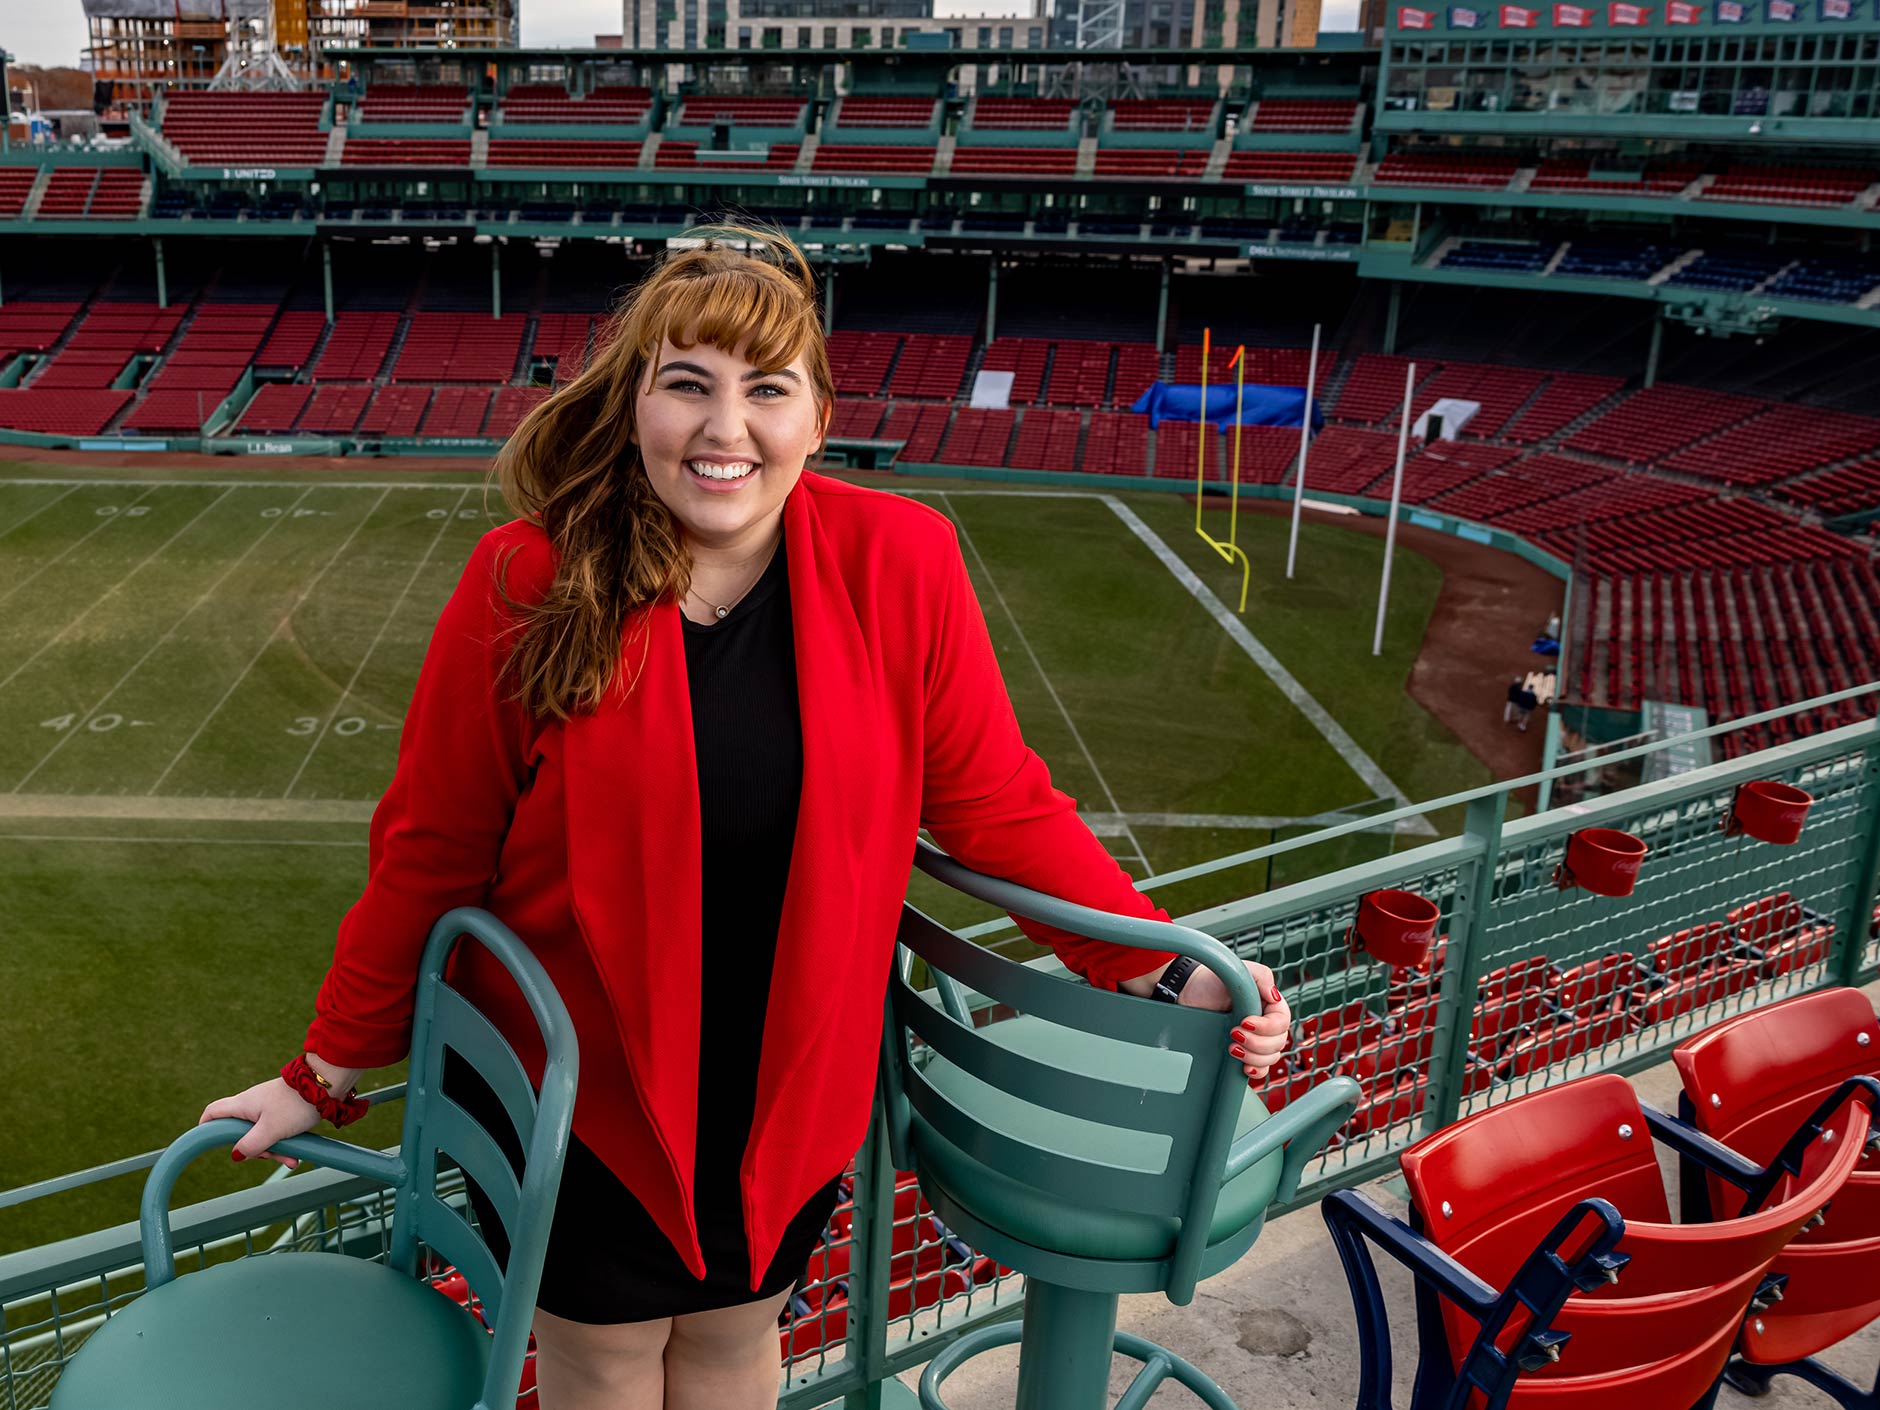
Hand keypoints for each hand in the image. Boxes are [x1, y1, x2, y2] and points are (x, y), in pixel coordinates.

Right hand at [199, 1078, 321, 1168]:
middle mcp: (252, 1105)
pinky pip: (278, 1132)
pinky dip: (285, 1144)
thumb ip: (251, 1145)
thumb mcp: (271, 1130)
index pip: (213, 1113)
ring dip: (274, 1150)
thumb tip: (236, 1155)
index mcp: (243, 1105)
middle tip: (268, 1155)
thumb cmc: (296, 1104)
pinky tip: (296, 1156)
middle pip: (240, 1132)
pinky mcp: (283, 1111)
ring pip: (262, 1135)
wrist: (326, 1085)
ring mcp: (268, 1108)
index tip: (208, 1144)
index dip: (206, 1128)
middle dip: (253, 1149)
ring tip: (290, 1159)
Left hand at [1177, 960, 1290, 1084]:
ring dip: (1253, 1056)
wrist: (1186, 994)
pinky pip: (1261, 1068)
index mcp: (1268, 1004)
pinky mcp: (1244, 1052)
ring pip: (1270, 1057)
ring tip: (1232, 1047)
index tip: (1244, 1022)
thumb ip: (1261, 976)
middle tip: (1234, 1034)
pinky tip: (1245, 1067)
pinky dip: (1257, 1070)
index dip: (1266, 1026)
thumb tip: (1275, 996)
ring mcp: (1255, 1039)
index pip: (1281, 1022)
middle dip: (1256, 1043)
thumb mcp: (1238, 971)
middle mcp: (1265, 1023)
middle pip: (1277, 1043)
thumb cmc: (1210, 980)